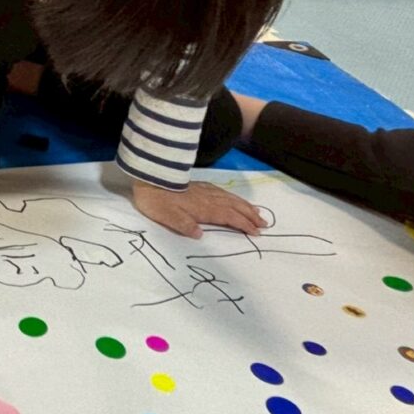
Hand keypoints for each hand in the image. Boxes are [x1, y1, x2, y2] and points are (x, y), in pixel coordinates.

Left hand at [132, 180, 267, 237]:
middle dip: (250, 215)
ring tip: (257, 211)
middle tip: (264, 223)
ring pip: (230, 198)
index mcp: (204, 209)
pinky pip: (223, 191)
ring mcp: (205, 190)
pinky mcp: (200, 185)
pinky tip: (234, 198)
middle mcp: (209, 198)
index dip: (244, 224)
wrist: (149, 179)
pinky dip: (233, 196)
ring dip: (245, 205)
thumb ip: (184, 226)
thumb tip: (200, 234)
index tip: (257, 232)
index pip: (229, 217)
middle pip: (235, 207)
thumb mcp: (168, 217)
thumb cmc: (157, 201)